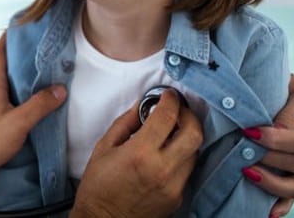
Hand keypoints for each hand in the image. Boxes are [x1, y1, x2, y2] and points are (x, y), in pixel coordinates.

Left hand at [0, 36, 66, 198]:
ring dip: (19, 69)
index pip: (0, 51)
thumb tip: (60, 88)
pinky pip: (6, 91)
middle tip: (39, 43)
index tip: (26, 25)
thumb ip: (39, 105)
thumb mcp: (19, 122)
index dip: (11, 36)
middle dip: (19, 50)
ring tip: (40, 65)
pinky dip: (18, 86)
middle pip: (2, 61)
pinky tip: (31, 93)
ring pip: (4, 76)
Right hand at [72, 90, 202, 217]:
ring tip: (171, 133)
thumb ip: (125, 123)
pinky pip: (187, 170)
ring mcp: (173, 186)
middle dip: (189, 115)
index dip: (170, 100)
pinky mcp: (177, 197)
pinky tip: (165, 155)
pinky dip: (180, 157)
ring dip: (186, 137)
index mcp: (140, 153)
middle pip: (194, 133)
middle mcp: (162, 169)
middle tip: (178, 110)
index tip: (168, 95)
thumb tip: (142, 105)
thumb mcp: (104, 148)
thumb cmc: (98, 186)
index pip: (167, 117)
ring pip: (195, 152)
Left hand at [242, 74, 293, 216]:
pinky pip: (292, 198)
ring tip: (247, 171)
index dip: (277, 139)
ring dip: (271, 182)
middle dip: (268, 157)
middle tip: (242, 148)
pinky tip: (268, 213)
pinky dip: (281, 207)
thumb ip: (291, 112)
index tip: (250, 132)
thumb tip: (276, 131)